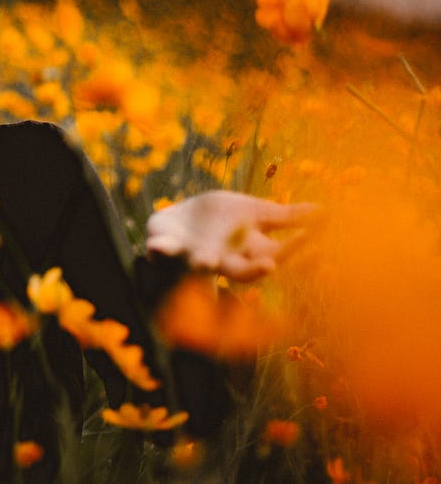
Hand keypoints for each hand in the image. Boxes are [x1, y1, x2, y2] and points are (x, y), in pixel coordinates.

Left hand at [145, 191, 318, 281]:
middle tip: (270, 266)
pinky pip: (162, 250)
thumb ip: (287, 217)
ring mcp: (193, 255)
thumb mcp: (256, 213)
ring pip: (200, 266)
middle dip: (255, 270)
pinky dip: (159, 250)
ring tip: (207, 261)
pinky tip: (154, 248)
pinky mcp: (167, 246)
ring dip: (203, 264)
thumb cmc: (223, 219)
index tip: (318, 249)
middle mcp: (223, 260)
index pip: (277, 256)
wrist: (180, 218)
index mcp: (248, 251)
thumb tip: (329, 212)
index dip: (295, 253)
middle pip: (243, 272)